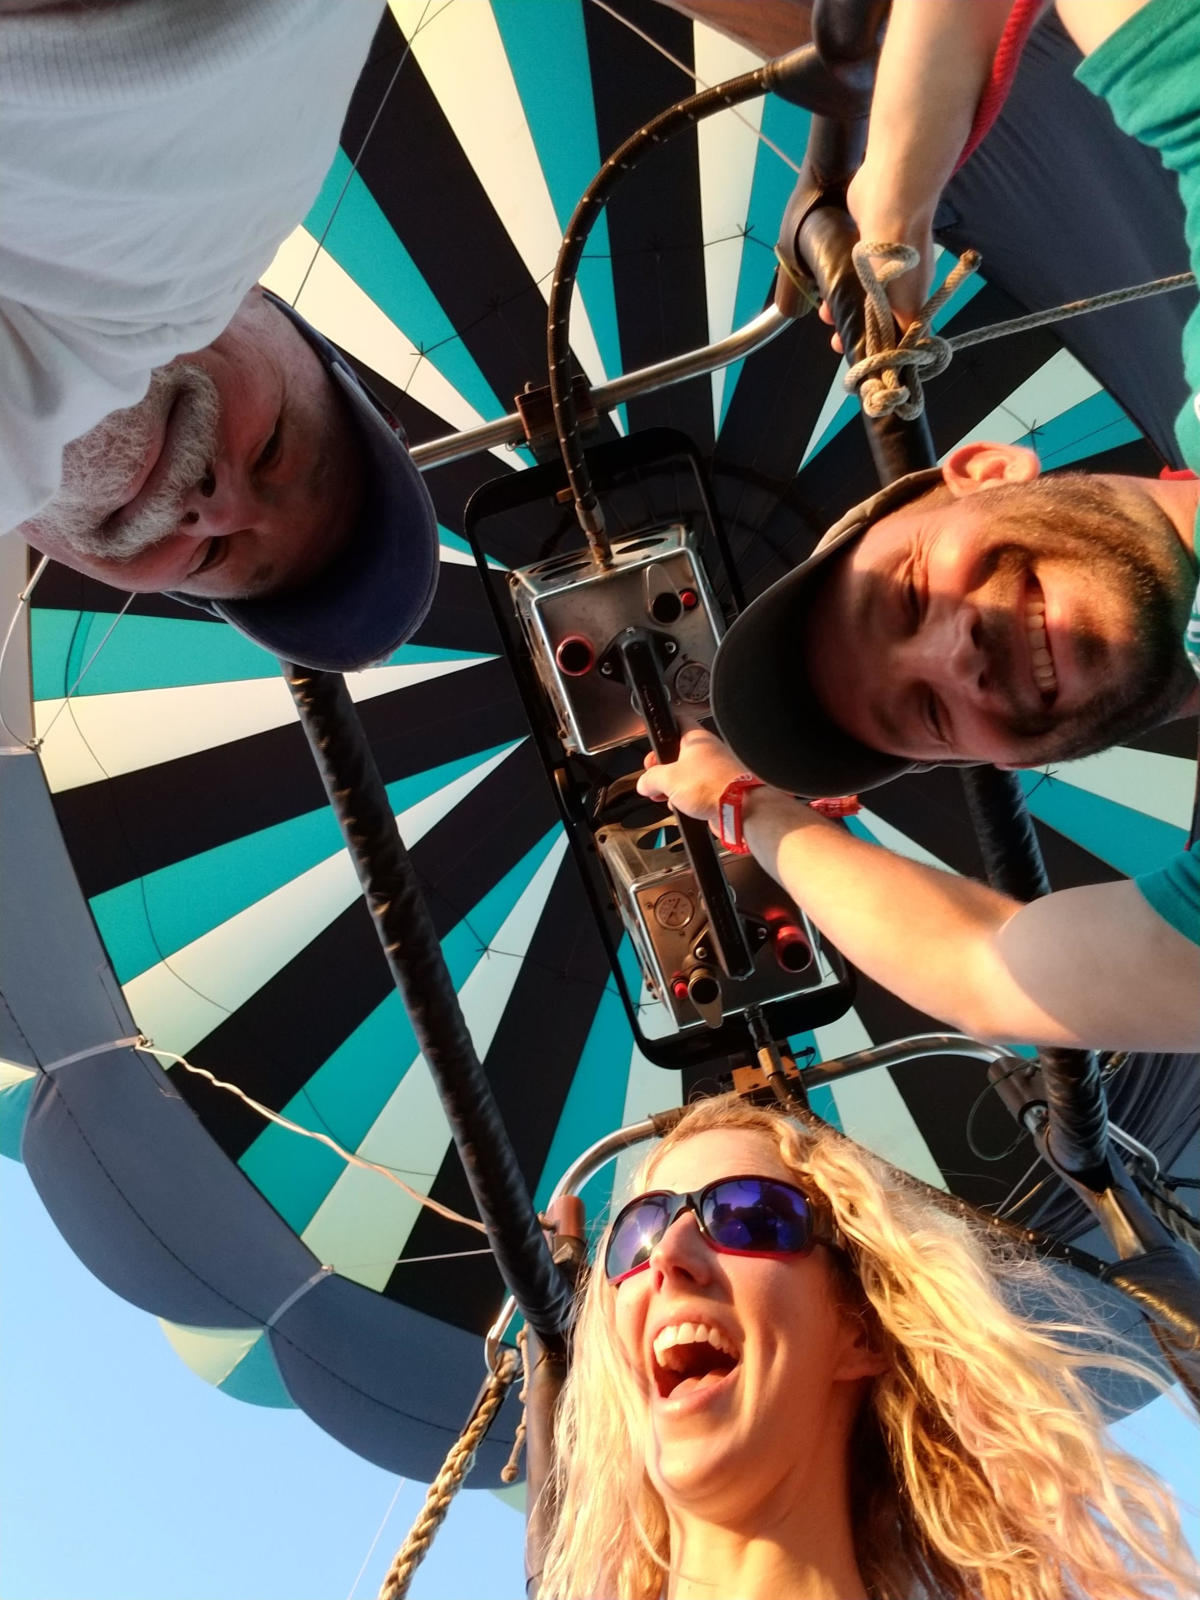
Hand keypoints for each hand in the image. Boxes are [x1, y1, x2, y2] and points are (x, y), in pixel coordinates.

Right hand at [635, 728, 754, 832]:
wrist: (741, 809)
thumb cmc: (712, 786)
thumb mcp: (668, 779)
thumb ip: (651, 778)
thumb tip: (644, 782)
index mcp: (697, 739)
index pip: (678, 721)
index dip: (663, 726)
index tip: (653, 735)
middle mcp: (708, 752)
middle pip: (679, 753)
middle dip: (662, 767)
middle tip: (653, 775)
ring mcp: (715, 772)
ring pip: (688, 774)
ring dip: (673, 786)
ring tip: (664, 795)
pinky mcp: (719, 791)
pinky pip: (697, 791)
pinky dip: (686, 799)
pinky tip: (681, 807)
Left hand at [819, 171, 936, 355]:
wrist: (891, 197)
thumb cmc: (899, 252)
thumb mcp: (904, 301)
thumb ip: (901, 329)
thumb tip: (900, 356)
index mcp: (913, 300)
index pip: (897, 334)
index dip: (879, 349)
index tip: (860, 358)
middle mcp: (900, 283)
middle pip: (876, 316)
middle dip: (854, 329)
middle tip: (834, 339)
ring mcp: (882, 263)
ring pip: (860, 295)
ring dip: (842, 307)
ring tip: (824, 313)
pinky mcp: (866, 243)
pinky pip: (851, 271)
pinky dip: (839, 282)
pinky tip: (824, 286)